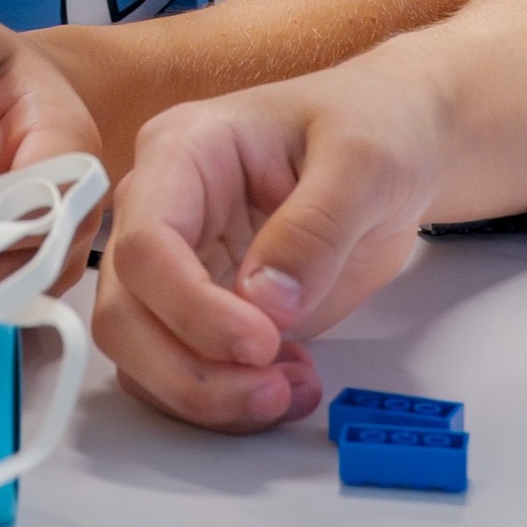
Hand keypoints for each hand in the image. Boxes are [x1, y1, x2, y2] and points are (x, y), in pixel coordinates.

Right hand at [91, 66, 446, 431]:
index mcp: (181, 152)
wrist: (402, 146)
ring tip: (291, 389)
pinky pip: (185, 371)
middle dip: (189, 370)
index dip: (190, 306)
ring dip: (209, 395)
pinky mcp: (208, 310)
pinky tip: (289, 383)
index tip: (260, 342)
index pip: (143, 242)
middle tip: (270, 389)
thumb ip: (314, 228)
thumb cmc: (375, 125)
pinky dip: (227, 400)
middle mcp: (164, 211)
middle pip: (124, 312)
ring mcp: (180, 266)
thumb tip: (268, 303)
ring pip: (143, 355)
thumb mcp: (362, 160)